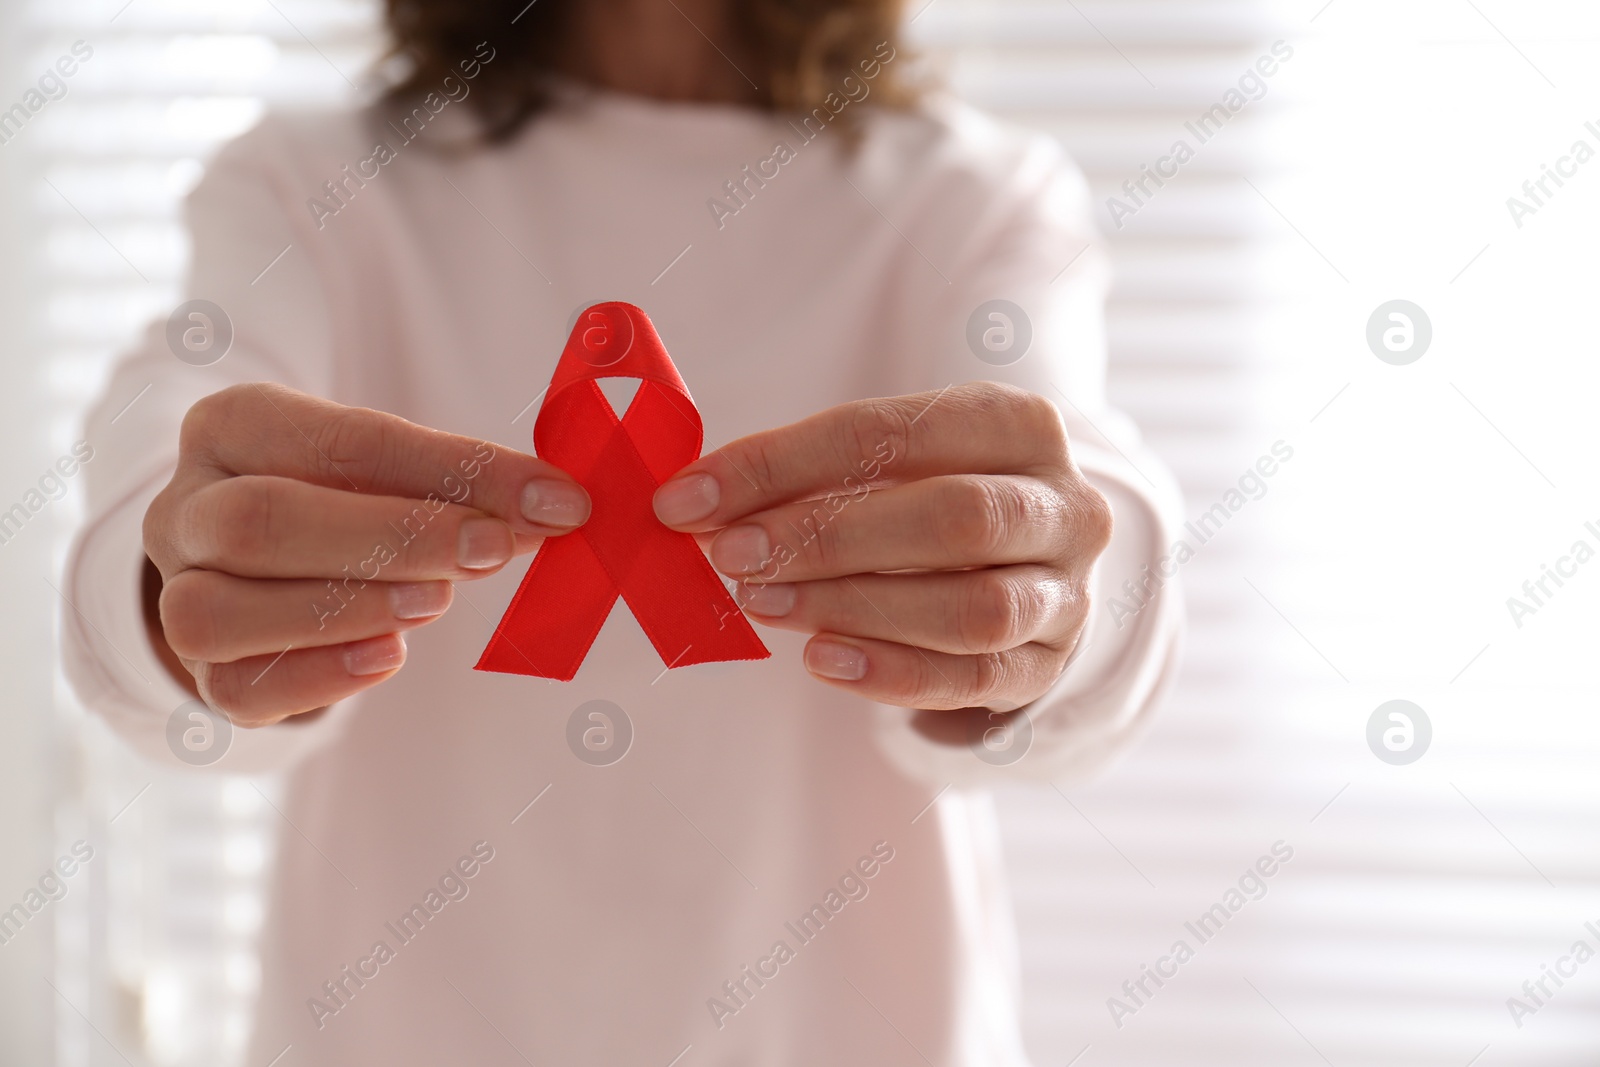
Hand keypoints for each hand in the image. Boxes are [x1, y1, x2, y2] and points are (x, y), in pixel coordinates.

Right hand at [143, 383, 589, 726]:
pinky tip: (389, 657)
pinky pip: (233, 690)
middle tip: (492, 551)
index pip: (343, 441)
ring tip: (436, 603)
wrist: (267, 559)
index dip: (452, 471)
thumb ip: (461, 482)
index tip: (549, 499)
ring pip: (218, 612)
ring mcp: (176, 591)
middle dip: (393, 538)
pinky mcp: (199, 671)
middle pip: (261, 522)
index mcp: (234, 426)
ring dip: (344, 609)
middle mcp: (185, 506)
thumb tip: (555, 505)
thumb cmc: (344, 495)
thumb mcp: (392, 467)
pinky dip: (318, 676)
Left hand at [652, 382, 1111, 714]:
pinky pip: (977, 678)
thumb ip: (809, 475)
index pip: (893, 432)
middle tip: (734, 556)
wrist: (1030, 567)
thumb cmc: (936, 500)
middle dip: (827, 536)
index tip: (694, 497)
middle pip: (953, 516)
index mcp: (1019, 424)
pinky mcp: (1050, 663)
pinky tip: (822, 660)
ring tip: (766, 607)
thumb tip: (697, 501)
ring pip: (973, 607)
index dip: (783, 463)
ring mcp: (1068, 591)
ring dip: (856, 606)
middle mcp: (1064, 504)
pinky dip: (894, 672)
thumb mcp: (893, 462)